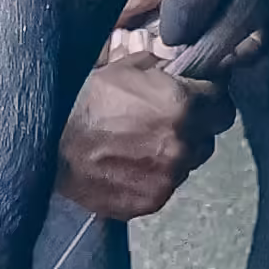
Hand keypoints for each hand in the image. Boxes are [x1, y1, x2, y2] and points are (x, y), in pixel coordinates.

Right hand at [53, 16, 242, 221]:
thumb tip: (182, 69)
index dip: (210, 98)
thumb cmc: (84, 100)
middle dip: (195, 126)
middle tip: (167, 119)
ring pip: (188, 163)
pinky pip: (166, 186)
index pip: (222, 103)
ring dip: (175, 152)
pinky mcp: (151, 201)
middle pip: (210, 136)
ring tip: (142, 143)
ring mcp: (169, 177)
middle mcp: (183, 144)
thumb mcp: (125, 67)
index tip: (198, 96)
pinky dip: (154, 176)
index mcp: (183, 105)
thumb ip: (163, 69)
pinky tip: (130, 164)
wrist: (47, 144)